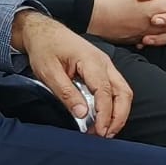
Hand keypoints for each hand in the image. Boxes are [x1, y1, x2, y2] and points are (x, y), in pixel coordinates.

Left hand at [13, 10, 131, 136]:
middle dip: (118, 117)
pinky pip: (115, 89)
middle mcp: (104, 63)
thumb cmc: (44, 47)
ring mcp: (105, 65)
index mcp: (91, 61)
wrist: (42, 30)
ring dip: (118, 112)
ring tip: (105, 130)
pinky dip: (113, 104)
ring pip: (122, 92)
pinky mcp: (102, 69)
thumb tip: (82, 113)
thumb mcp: (48, 71)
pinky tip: (103, 117)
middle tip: (105, 134)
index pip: (105, 92)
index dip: (104, 113)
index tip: (99, 130)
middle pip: (123, 93)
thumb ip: (66, 92)